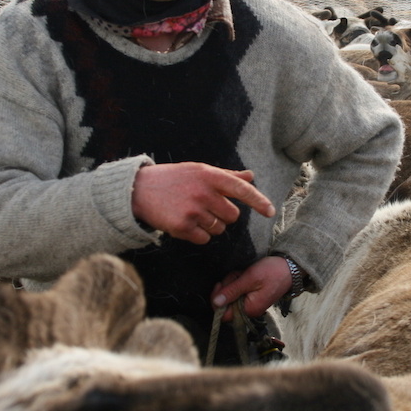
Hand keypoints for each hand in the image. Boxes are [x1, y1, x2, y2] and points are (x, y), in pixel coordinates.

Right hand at [131, 162, 275, 243]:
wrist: (139, 190)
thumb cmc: (174, 179)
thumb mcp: (199, 171)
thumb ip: (226, 176)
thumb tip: (250, 176)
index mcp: (209, 175)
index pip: (241, 189)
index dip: (258, 201)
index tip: (271, 211)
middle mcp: (203, 192)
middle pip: (232, 216)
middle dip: (223, 215)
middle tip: (205, 206)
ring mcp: (192, 211)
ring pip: (219, 229)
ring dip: (210, 225)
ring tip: (191, 212)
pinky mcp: (182, 227)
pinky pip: (204, 239)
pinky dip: (198, 235)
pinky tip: (184, 222)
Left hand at [211, 256, 292, 318]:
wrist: (290, 267)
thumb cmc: (272, 272)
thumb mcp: (249, 278)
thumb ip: (232, 291)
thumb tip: (216, 303)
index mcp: (249, 309)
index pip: (224, 314)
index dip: (217, 300)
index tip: (220, 285)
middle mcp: (250, 310)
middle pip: (226, 303)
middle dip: (228, 286)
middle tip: (238, 275)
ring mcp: (251, 303)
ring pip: (232, 295)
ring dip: (234, 282)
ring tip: (244, 273)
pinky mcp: (253, 296)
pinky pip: (239, 291)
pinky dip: (239, 282)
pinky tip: (245, 274)